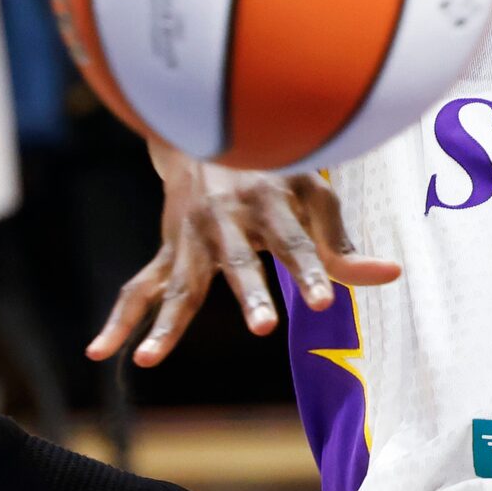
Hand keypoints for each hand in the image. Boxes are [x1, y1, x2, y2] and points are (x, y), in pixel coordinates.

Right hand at [89, 140, 401, 367]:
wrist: (205, 130)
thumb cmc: (272, 168)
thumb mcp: (312, 193)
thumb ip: (342, 244)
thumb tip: (391, 275)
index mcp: (266, 198)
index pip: (293, 241)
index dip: (310, 270)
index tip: (325, 303)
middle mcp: (223, 218)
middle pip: (237, 261)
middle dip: (250, 293)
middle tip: (264, 326)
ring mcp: (189, 238)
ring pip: (179, 284)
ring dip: (167, 324)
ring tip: (149, 360)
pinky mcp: (168, 251)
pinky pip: (139, 289)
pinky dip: (120, 320)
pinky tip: (100, 352)